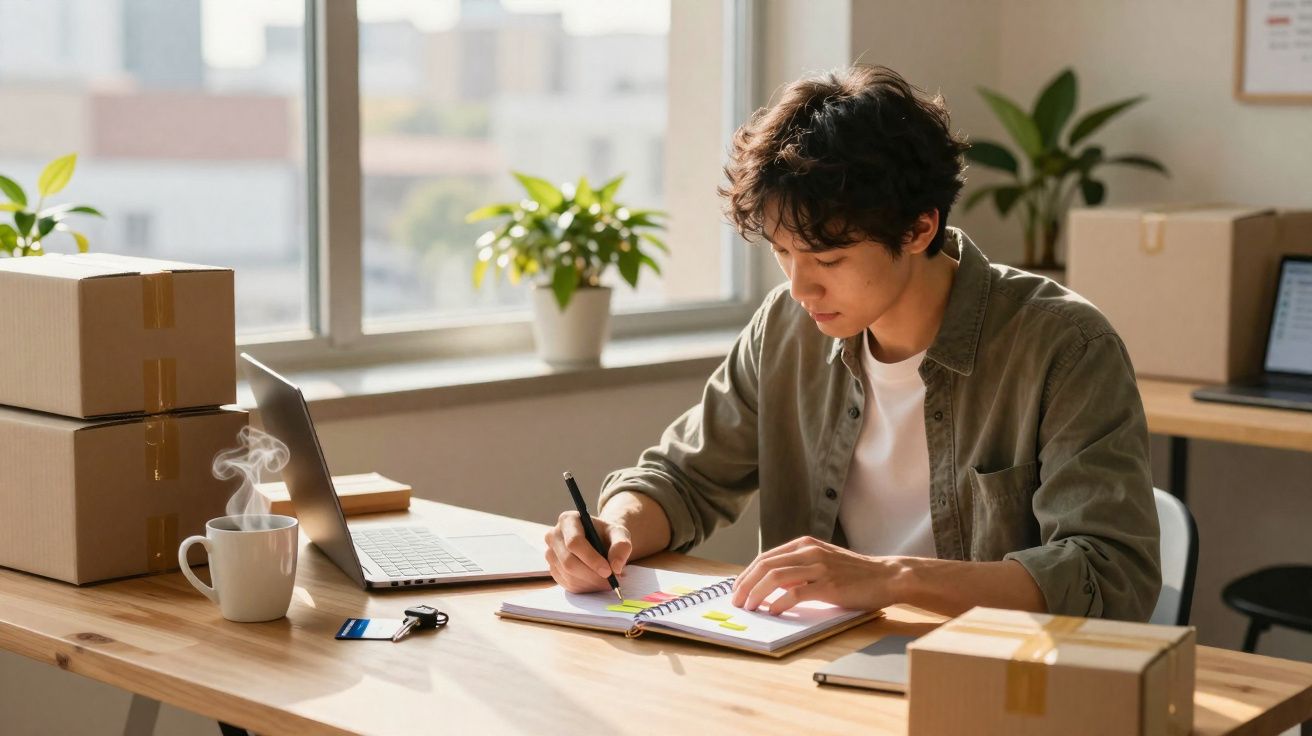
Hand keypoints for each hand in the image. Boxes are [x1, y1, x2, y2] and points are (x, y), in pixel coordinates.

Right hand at [543, 511, 633, 592]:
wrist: (599, 541)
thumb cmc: (607, 535)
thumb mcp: (619, 533)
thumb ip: (621, 546)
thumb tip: (615, 567)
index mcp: (568, 520)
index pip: (574, 542)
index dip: (591, 559)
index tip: (608, 571)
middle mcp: (554, 535)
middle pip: (568, 561)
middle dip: (592, 575)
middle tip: (611, 581)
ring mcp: (550, 553)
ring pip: (568, 575)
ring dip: (590, 583)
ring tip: (607, 581)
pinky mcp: (553, 569)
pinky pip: (567, 584)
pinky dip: (585, 587)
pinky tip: (597, 582)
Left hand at [730, 536, 908, 614]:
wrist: (887, 576)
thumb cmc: (855, 574)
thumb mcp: (823, 562)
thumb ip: (799, 569)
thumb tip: (772, 585)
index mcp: (805, 544)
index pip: (766, 557)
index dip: (747, 574)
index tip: (737, 589)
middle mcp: (809, 552)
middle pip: (765, 565)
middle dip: (745, 584)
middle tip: (737, 601)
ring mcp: (819, 567)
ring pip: (775, 577)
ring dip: (756, 594)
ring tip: (749, 607)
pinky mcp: (828, 585)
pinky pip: (795, 593)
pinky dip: (778, 603)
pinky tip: (772, 612)